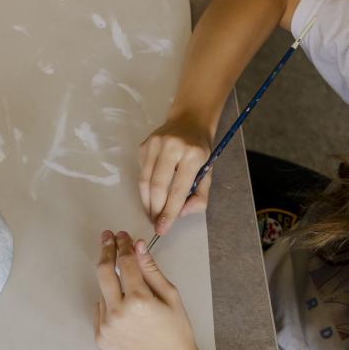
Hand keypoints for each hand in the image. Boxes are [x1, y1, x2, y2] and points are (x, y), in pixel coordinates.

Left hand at [94, 230, 204, 349]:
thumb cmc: (176, 332)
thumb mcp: (170, 297)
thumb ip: (151, 270)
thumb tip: (138, 246)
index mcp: (138, 300)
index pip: (125, 263)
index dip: (123, 245)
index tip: (122, 236)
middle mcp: (117, 312)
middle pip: (103, 272)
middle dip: (106, 251)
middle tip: (107, 238)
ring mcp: (106, 326)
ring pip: (103, 292)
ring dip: (112, 284)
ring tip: (130, 291)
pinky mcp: (100, 336)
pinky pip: (100, 310)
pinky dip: (109, 304)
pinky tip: (125, 311)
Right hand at [138, 118, 212, 234]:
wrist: (189, 121)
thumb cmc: (200, 150)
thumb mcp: (208, 173)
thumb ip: (199, 197)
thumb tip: (180, 214)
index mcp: (193, 155)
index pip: (178, 190)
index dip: (169, 212)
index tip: (162, 228)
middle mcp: (172, 147)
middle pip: (157, 187)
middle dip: (154, 210)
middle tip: (155, 223)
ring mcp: (155, 144)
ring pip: (144, 182)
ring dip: (146, 202)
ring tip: (151, 214)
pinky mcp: (144, 146)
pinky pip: (141, 173)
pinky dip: (146, 188)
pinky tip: (152, 191)